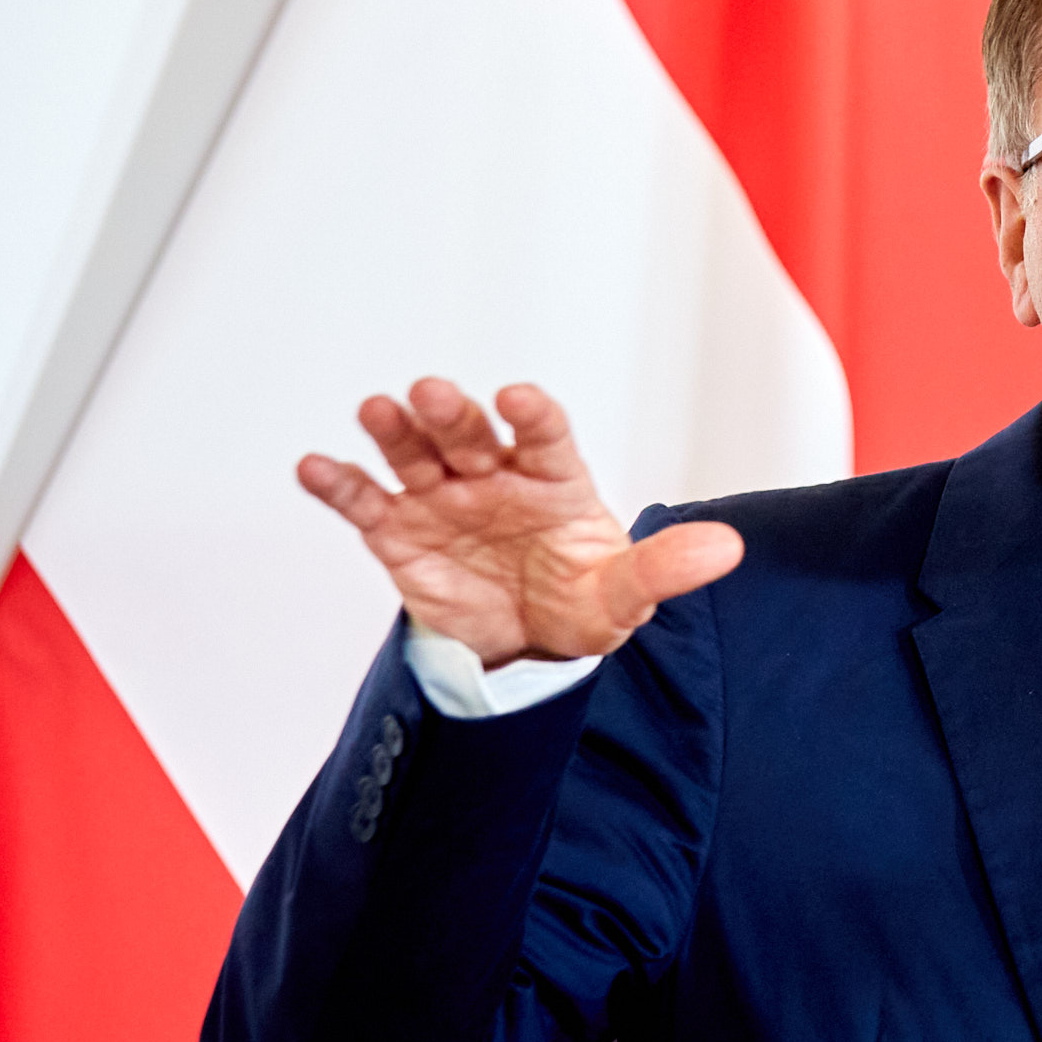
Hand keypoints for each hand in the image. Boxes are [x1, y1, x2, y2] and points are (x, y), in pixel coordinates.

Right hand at [296, 378, 741, 666]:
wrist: (529, 647)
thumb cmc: (582, 601)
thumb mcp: (626, 592)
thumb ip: (667, 568)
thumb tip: (728, 550)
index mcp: (553, 479)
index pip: (545, 435)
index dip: (531, 414)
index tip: (518, 398)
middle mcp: (493, 476)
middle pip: (469, 434)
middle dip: (451, 414)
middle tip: (435, 394)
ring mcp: (443, 500)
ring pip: (413, 454)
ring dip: (394, 432)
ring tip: (376, 411)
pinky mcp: (399, 534)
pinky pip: (364, 503)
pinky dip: (338, 484)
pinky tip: (314, 466)